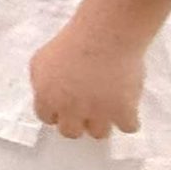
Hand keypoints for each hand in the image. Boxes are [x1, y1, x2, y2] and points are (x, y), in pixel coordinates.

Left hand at [29, 20, 145, 140]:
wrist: (104, 35)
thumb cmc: (72, 42)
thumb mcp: (41, 59)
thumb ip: (41, 81)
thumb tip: (47, 94)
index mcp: (47, 98)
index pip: (47, 118)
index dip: (57, 112)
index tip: (66, 105)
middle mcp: (70, 111)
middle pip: (70, 132)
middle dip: (77, 122)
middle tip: (86, 110)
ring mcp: (97, 113)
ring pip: (98, 134)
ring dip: (102, 123)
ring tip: (107, 109)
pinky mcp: (123, 111)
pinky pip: (128, 127)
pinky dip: (129, 120)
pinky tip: (128, 109)